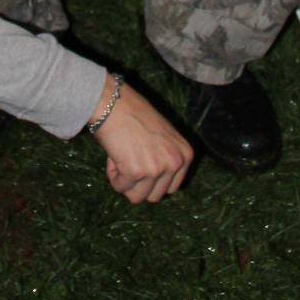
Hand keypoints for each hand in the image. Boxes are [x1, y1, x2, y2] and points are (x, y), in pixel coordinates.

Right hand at [91, 76, 193, 203]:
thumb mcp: (164, 136)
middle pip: (155, 196)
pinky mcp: (136, 172)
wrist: (114, 103)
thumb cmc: (134, 115)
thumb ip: (166, 158)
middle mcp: (175, 163)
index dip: (152, 179)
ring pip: (137, 197)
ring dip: (126, 182)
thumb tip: (155, 186)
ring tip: (121, 158)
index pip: (171, 188)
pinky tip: (113, 157)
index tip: (142, 162)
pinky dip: (113, 176)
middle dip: (139, 184)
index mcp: (185, 155)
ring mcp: (156, 169)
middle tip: (129, 159)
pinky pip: (120, 188)